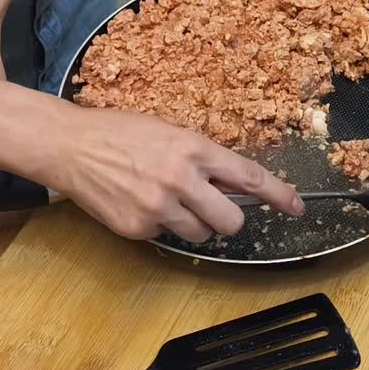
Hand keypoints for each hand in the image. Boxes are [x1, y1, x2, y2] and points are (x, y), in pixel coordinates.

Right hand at [37, 107, 304, 241]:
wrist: (71, 146)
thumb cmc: (122, 132)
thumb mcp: (171, 132)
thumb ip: (204, 158)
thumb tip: (236, 184)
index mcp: (194, 148)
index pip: (250, 178)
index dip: (279, 195)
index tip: (297, 207)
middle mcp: (181, 179)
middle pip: (231, 221)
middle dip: (228, 218)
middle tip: (214, 209)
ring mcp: (159, 207)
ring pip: (201, 235)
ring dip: (193, 224)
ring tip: (167, 201)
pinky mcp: (138, 228)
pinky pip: (166, 237)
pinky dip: (160, 226)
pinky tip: (140, 204)